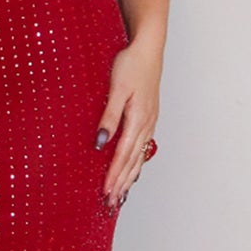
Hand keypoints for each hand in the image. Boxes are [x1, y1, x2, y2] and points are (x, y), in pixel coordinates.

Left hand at [94, 37, 161, 209]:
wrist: (148, 47)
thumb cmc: (130, 64)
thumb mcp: (116, 89)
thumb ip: (109, 117)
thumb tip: (101, 143)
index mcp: (138, 119)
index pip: (123, 155)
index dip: (114, 175)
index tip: (106, 192)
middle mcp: (146, 124)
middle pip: (133, 160)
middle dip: (122, 182)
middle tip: (112, 202)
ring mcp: (149, 121)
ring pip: (139, 155)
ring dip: (130, 176)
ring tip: (122, 194)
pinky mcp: (148, 116)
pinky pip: (142, 146)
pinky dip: (136, 162)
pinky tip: (133, 169)